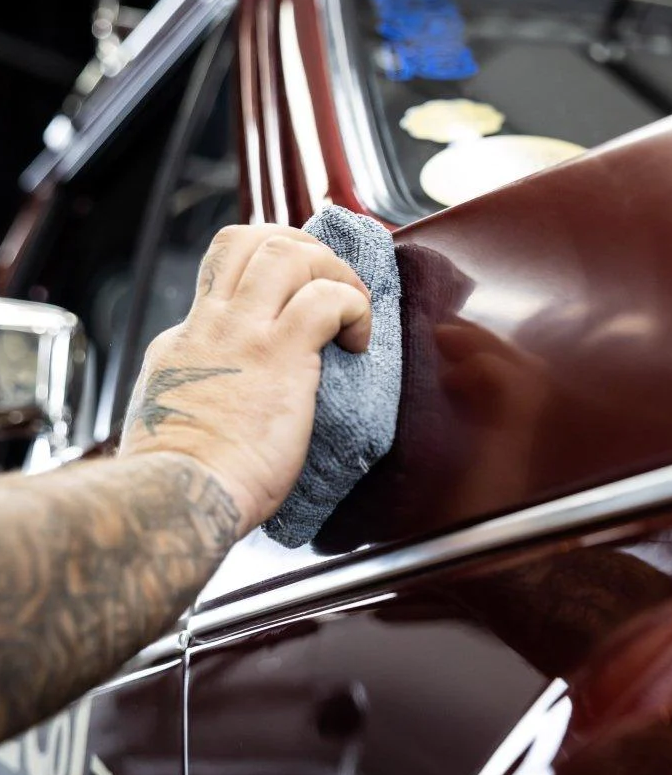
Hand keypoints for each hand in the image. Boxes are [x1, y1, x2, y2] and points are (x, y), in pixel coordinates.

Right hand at [119, 224, 371, 532]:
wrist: (179, 497)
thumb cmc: (183, 482)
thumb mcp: (172, 418)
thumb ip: (197, 393)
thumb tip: (220, 398)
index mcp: (185, 341)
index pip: (224, 276)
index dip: (271, 279)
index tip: (302, 302)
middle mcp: (210, 325)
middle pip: (249, 239)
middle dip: (301, 247)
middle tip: (331, 284)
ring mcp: (244, 334)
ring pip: (286, 252)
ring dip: (332, 270)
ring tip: (352, 308)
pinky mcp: (280, 354)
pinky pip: (326, 300)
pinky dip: (354, 307)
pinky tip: (359, 341)